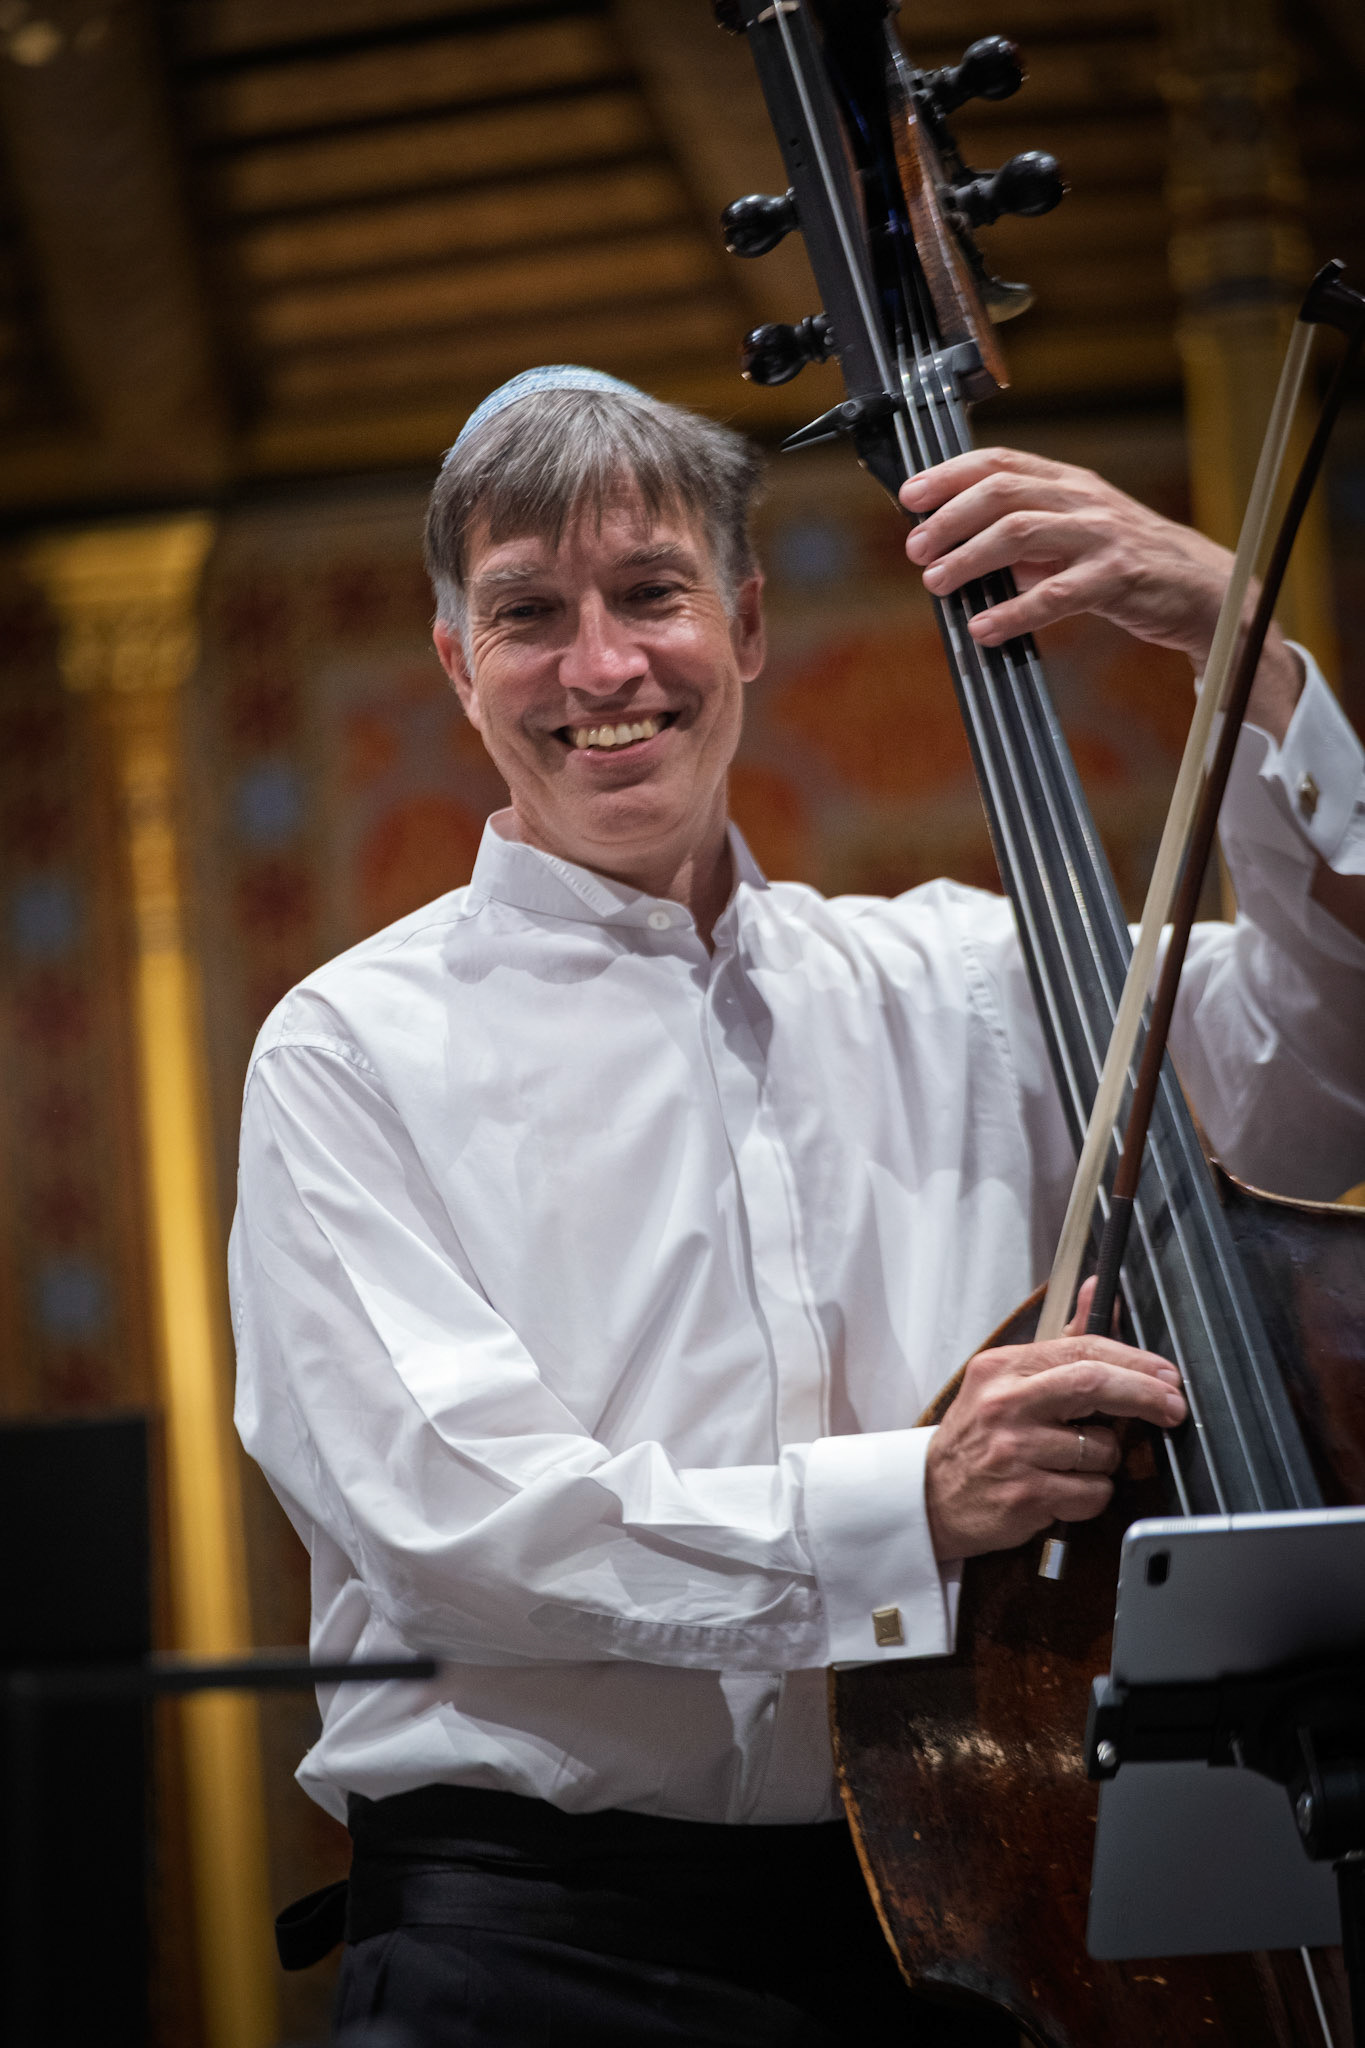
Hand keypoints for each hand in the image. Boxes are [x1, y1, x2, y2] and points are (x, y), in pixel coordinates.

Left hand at [900, 448, 1302, 740]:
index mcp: (1068, 483)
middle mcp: (1083, 500)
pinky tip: (984, 628)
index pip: (1000, 462)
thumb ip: (1023, 541)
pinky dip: (1014, 611)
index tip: (910, 496)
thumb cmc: (1127, 564)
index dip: (949, 475)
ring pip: (1021, 535)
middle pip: (1002, 494)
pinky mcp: (1118, 576)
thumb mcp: (1075, 537)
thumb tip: (957, 553)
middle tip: (916, 549)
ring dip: (969, 559)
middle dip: (950, 518)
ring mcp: (1102, 536)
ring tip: (936, 583)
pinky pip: (1057, 594)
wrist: (1202, 589)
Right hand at [923, 1277, 1185, 1561]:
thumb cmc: (981, 1435)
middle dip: (1146, 1395)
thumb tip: (1094, 1287)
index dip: (1136, 1361)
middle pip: (1094, 1385)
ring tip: (1073, 1461)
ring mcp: (1014, 1451)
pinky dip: (1092, 1495)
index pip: (1082, 1349)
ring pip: (1102, 1449)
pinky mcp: (1025, 1496)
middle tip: (1174, 1408)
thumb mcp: (1008, 1380)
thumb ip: (1061, 1339)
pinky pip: (1092, 1493)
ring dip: (1107, 1459)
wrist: (933, 1496)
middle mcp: (1005, 1404)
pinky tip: (1064, 1490)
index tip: (1167, 1376)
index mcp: (1003, 1367)